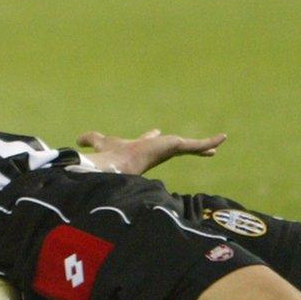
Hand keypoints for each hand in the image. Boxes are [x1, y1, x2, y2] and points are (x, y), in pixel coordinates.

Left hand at [76, 129, 226, 174]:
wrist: (119, 167)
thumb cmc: (109, 155)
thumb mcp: (101, 140)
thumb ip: (91, 139)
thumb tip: (77, 140)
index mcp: (142, 147)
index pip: (150, 142)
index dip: (153, 137)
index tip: (156, 132)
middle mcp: (157, 149)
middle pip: (176, 147)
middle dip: (187, 147)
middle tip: (200, 147)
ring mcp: (168, 149)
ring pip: (190, 147)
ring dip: (204, 146)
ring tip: (218, 143)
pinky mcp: (176, 147)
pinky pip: (196, 145)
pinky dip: (210, 141)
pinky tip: (223, 137)